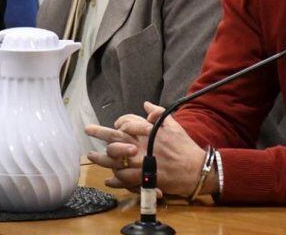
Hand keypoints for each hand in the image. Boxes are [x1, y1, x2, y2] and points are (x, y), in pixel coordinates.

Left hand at [87, 102, 211, 197]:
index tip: (116, 125)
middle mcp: (142, 145)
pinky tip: (108, 179)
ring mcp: (142, 162)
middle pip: (116, 137)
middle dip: (100, 132)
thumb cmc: (186, 147)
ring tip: (91, 155)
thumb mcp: (174, 125)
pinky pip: (125, 179)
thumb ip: (159, 114)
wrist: (197, 170)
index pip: (127, 122)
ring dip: (102, 158)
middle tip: (88, 129)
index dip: (120, 122)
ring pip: (116, 159)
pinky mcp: (145, 178)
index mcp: (149, 131)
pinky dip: (116, 180)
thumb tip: (146, 105)